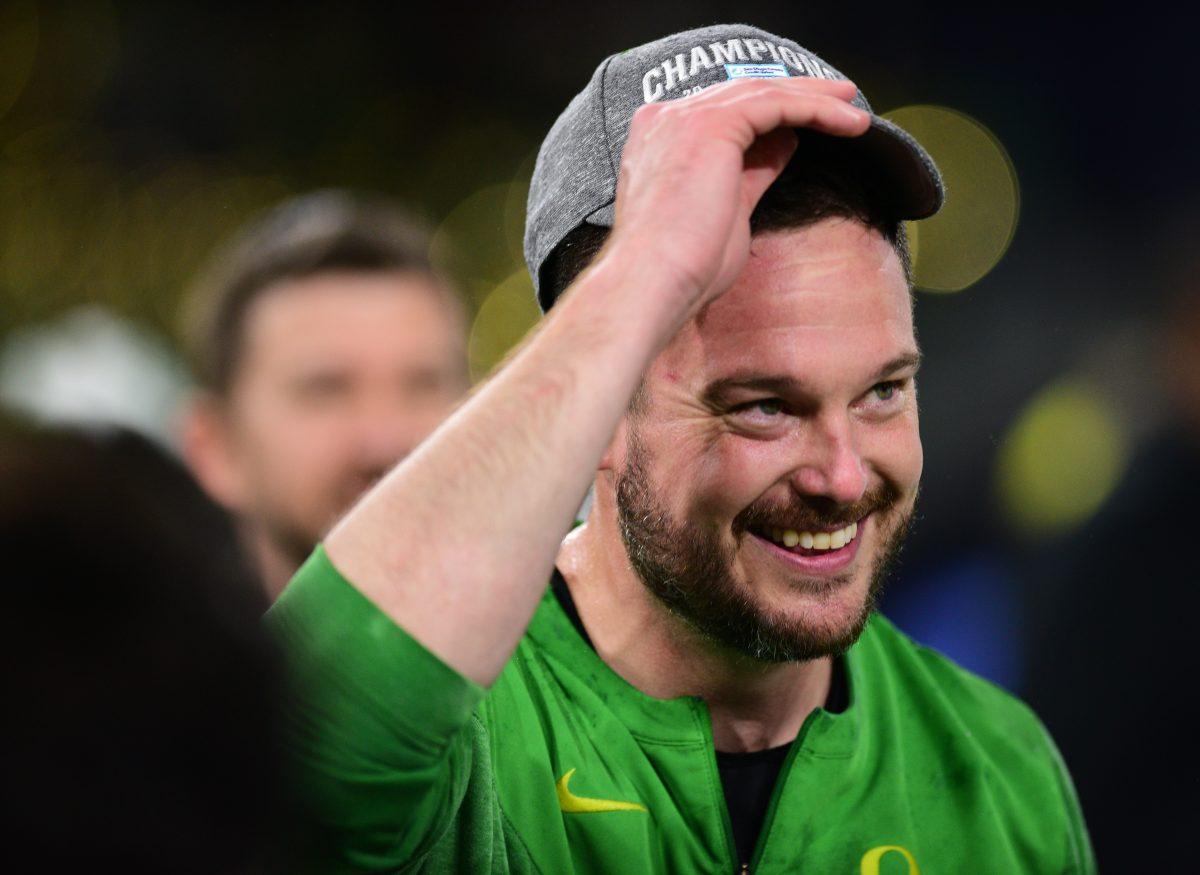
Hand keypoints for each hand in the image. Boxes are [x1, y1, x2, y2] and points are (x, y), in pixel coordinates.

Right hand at [606, 77, 869, 320]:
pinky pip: (775, 104)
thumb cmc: (685, 267)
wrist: (656, 284)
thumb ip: (752, 172)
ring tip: (854, 114)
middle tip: (842, 100)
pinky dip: (815, 109)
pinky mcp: (711, 124)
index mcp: (660, 140)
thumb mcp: (728, 209)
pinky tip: (846, 122)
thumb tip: (783, 144)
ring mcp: (685, 117)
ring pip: (763, 92)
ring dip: (816, 100)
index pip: (726, 111)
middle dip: (800, 95)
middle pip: (745, 93)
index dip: (773, 112)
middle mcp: (666, 119)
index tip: (810, 123)